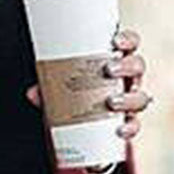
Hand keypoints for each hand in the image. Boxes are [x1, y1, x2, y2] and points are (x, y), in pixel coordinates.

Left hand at [24, 26, 153, 141]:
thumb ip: (48, 89)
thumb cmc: (77, 99)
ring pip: (141, 97)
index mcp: (116, 62)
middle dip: (127, 66)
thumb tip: (33, 93)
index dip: (127, 39)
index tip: (116, 40)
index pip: (129, 44)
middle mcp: (128, 80)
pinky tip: (119, 130)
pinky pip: (135, 125)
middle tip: (109, 69)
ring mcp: (130, 102)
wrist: (83, 134)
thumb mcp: (62, 90)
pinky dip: (129, 128)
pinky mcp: (129, 124)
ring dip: (129, 98)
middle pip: (138, 66)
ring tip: (111, 102)